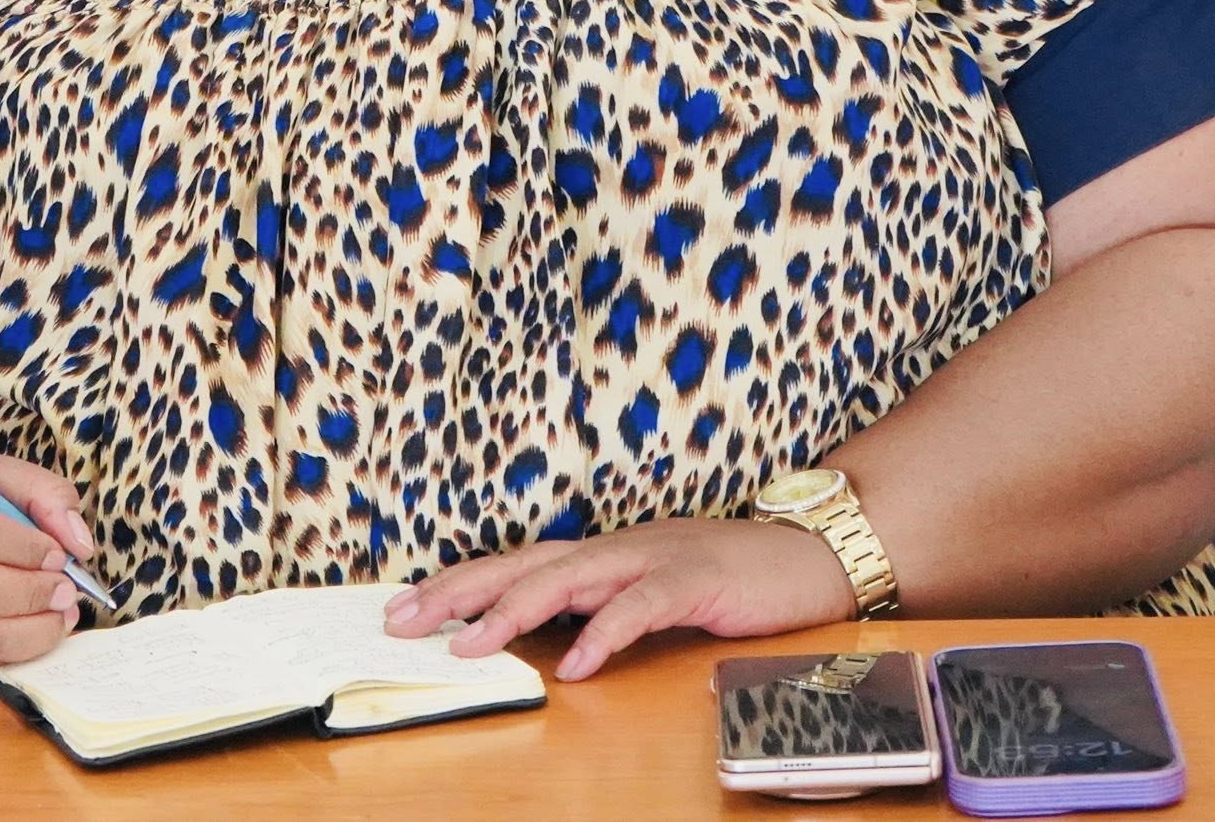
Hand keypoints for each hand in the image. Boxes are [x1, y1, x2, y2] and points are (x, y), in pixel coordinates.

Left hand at [382, 518, 855, 681]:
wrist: (810, 553)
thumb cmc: (731, 577)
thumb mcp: (653, 591)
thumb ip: (603, 606)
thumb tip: (548, 638)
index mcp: (605, 551)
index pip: (517, 563)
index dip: (461, 583)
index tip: (404, 607)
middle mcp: (618, 547)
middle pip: (525, 564)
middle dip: (461, 592)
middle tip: (405, 620)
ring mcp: (655, 558)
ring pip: (571, 579)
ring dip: (515, 611)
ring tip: (470, 644)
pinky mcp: (696, 580)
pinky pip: (642, 607)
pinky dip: (607, 633)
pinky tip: (579, 666)